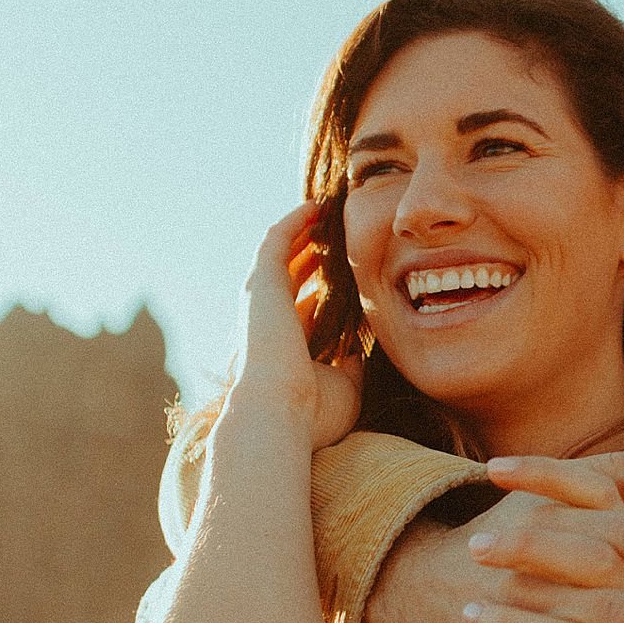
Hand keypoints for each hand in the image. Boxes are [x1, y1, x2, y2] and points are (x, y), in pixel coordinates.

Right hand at [227, 204, 361, 451]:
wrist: (278, 415)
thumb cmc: (310, 414)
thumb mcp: (344, 387)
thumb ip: (351, 365)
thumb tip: (362, 348)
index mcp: (285, 346)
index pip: (302, 307)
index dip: (322, 287)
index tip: (346, 271)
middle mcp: (268, 321)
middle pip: (289, 276)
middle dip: (310, 253)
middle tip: (335, 232)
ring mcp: (261, 301)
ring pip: (279, 254)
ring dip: (300, 230)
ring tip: (324, 210)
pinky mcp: (261, 283)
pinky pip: (276, 240)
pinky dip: (294, 222)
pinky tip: (315, 207)